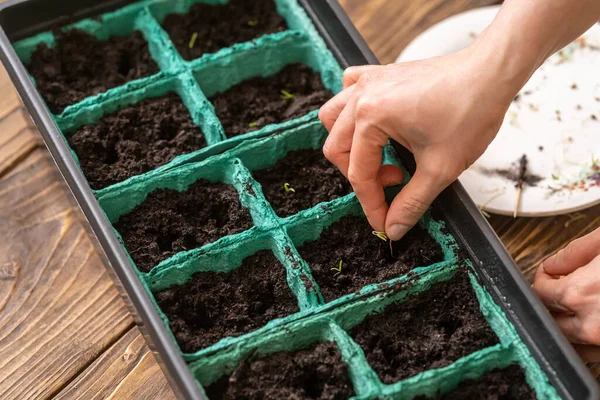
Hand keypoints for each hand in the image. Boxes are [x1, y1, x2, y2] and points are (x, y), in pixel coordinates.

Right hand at [319, 46, 515, 239]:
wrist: (491, 73)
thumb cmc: (470, 112)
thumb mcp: (440, 169)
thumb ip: (411, 203)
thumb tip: (392, 227)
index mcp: (371, 117)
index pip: (359, 173)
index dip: (372, 205)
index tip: (385, 223)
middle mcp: (361, 96)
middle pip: (339, 149)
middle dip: (362, 177)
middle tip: (395, 183)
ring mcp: (368, 81)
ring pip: (334, 119)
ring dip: (349, 145)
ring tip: (378, 156)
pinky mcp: (379, 74)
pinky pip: (347, 91)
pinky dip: (352, 111)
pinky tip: (372, 123)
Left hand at [533, 228, 599, 361]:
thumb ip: (576, 252)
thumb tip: (553, 265)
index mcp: (580, 293)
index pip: (538, 293)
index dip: (542, 280)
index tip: (551, 275)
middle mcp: (589, 324)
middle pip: (549, 320)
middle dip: (549, 305)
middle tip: (560, 292)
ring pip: (569, 342)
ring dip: (566, 327)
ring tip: (575, 308)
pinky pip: (592, 357)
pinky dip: (586, 344)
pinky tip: (591, 323)